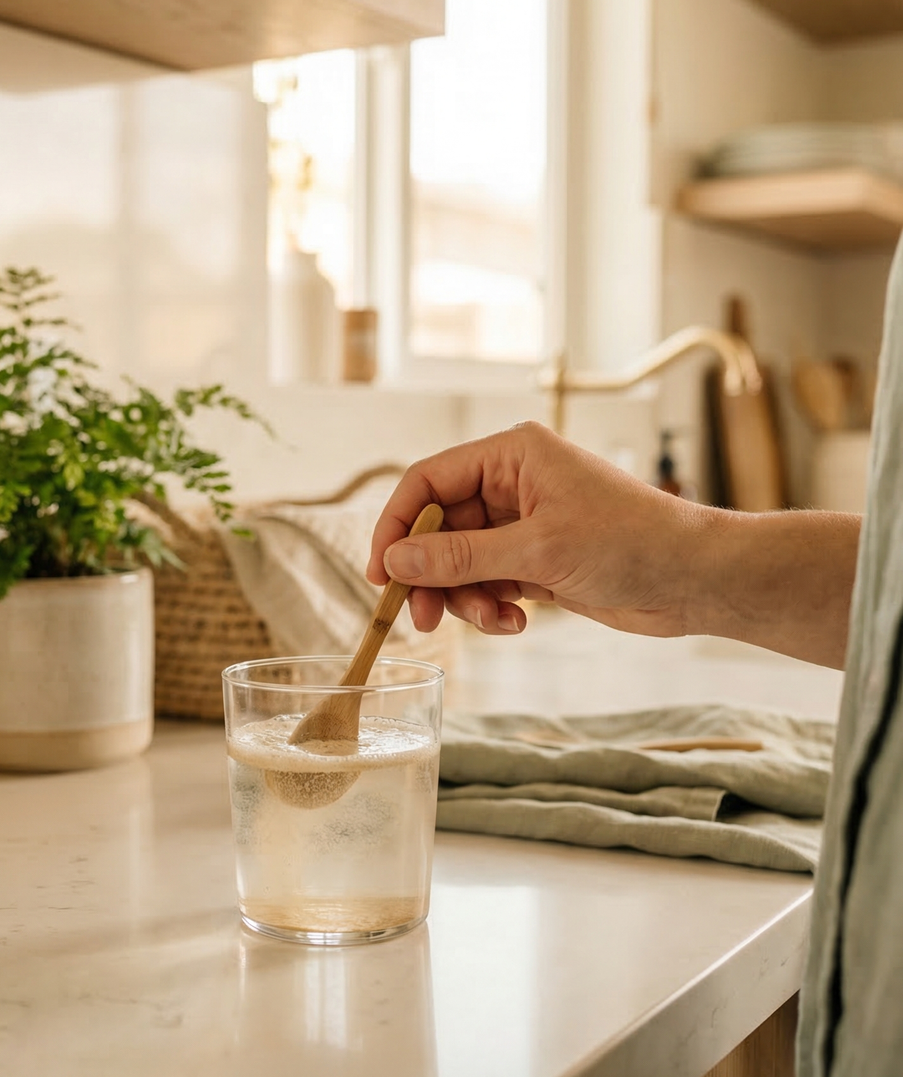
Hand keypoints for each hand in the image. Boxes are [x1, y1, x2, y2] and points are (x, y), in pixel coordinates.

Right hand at [367, 422, 712, 638]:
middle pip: (438, 528)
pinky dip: (490, 606)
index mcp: (511, 455)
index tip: (382, 575)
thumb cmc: (631, 543)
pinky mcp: (536, 560)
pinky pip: (487, 582)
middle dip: (431, 575)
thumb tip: (396, 559)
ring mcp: (524, 523)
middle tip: (422, 620)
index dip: (398, 526)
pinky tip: (516, 622)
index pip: (428, 482)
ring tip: (493, 620)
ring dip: (465, 598)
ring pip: (460, 562)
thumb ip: (460, 556)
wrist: (694, 579)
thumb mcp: (538, 550)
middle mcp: (512, 483)